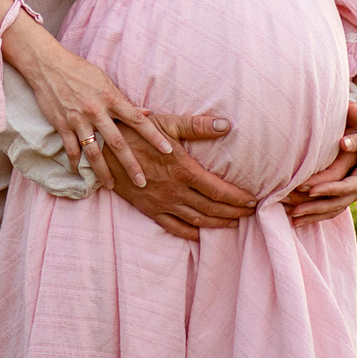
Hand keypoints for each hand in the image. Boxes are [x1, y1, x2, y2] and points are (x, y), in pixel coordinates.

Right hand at [3, 20, 176, 190]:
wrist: (47, 64)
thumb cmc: (79, 69)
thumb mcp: (104, 80)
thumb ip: (123, 100)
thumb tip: (146, 112)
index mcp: (111, 98)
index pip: (138, 120)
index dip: (154, 136)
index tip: (168, 150)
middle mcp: (96, 111)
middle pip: (118, 143)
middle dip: (131, 165)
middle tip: (142, 182)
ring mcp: (78, 119)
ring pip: (94, 152)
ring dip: (103, 172)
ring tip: (111, 186)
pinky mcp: (62, 124)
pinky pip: (71, 149)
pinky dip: (75, 163)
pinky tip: (79, 173)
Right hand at [102, 113, 255, 239]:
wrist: (103, 149)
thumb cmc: (135, 131)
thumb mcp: (166, 123)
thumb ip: (197, 126)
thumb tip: (226, 125)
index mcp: (183, 170)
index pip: (219, 190)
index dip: (238, 198)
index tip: (253, 201)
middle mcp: (175, 191)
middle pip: (212, 208)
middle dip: (234, 212)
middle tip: (250, 214)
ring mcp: (162, 203)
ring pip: (197, 220)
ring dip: (218, 223)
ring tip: (234, 223)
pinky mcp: (149, 209)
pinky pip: (174, 227)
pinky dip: (191, 232)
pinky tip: (202, 233)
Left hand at [284, 79, 356, 223]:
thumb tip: (343, 143)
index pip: (347, 186)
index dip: (330, 189)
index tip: (311, 190)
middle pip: (338, 203)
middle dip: (315, 207)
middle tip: (294, 210)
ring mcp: (354, 193)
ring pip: (333, 209)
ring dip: (313, 215)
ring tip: (292, 219)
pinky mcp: (347, 193)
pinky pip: (331, 207)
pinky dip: (315, 213)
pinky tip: (299, 218)